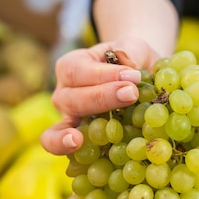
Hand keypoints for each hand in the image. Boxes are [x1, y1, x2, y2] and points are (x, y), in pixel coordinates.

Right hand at [40, 37, 159, 155]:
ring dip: (75, 131)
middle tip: (130, 94)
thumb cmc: (131, 62)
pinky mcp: (77, 139)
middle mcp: (64, 93)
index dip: (103, 75)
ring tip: (78, 138)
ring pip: (61, 126)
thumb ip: (131, 52)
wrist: (137, 80)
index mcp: (72, 66)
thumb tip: (129, 66)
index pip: (79, 70)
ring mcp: (67, 119)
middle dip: (102, 98)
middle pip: (72, 98)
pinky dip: (64, 148)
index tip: (132, 76)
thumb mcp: (133, 49)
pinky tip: (76, 149)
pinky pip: (62, 146)